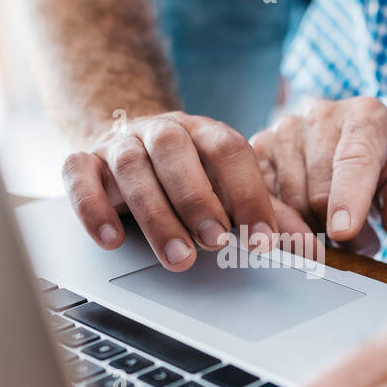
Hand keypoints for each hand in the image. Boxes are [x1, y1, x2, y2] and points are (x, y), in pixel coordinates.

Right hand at [62, 112, 315, 269]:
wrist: (127, 146)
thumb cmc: (188, 177)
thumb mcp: (228, 192)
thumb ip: (265, 214)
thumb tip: (306, 246)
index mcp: (204, 132)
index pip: (230, 151)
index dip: (248, 194)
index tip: (263, 240)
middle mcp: (161, 131)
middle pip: (175, 150)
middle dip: (197, 199)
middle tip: (216, 244)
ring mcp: (120, 143)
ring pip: (131, 166)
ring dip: (154, 213)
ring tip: (177, 256)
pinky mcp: (83, 160)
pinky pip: (79, 175)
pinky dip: (92, 206)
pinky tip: (109, 239)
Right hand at [249, 97, 386, 254]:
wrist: (348, 150)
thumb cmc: (380, 170)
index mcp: (366, 116)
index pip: (355, 160)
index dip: (348, 198)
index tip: (343, 231)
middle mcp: (321, 116)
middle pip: (319, 193)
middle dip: (338, 233)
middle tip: (357, 243)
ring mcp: (283, 131)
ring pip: (290, 203)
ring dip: (312, 232)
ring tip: (333, 231)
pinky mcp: (256, 151)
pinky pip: (262, 203)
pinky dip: (282, 228)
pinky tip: (302, 228)